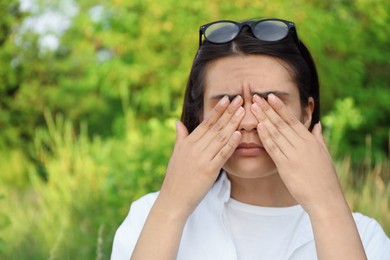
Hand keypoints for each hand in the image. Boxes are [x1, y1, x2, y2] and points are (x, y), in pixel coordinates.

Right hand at [158, 95, 243, 218]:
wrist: (173, 199)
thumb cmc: (176, 178)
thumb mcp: (176, 154)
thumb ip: (180, 137)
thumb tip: (177, 122)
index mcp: (188, 143)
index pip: (206, 123)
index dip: (217, 110)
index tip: (227, 99)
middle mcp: (194, 148)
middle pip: (215, 127)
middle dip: (228, 112)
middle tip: (240, 99)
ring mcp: (201, 159)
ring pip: (220, 137)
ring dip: (233, 123)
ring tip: (243, 111)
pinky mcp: (208, 170)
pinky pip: (222, 154)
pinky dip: (231, 143)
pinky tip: (239, 133)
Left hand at [251, 94, 345, 216]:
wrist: (326, 198)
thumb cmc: (325, 177)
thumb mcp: (324, 153)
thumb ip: (319, 137)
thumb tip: (317, 124)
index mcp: (310, 140)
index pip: (291, 119)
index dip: (279, 107)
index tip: (270, 96)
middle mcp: (301, 144)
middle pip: (281, 122)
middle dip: (267, 108)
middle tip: (256, 96)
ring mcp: (293, 154)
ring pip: (276, 132)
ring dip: (263, 118)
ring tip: (253, 107)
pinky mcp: (286, 166)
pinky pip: (274, 148)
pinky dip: (266, 137)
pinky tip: (258, 127)